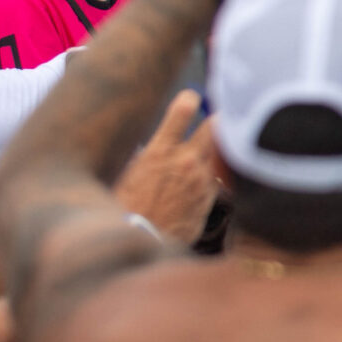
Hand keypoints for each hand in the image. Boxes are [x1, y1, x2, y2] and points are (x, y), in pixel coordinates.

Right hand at [113, 89, 220, 244]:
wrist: (138, 243)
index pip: (184, 110)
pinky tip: (193, 187)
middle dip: (217, 120)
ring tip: (200, 159)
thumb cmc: (123, 208)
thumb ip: (148, 155)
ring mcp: (202, 179)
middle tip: (217, 119)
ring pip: (217, 153)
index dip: (190, 99)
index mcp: (160, 151)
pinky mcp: (209, 197)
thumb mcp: (127, 175)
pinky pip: (213, 179)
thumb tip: (156, 144)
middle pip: (215, 126)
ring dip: (211, 153)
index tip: (191, 98)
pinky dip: (207, 179)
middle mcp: (186, 160)